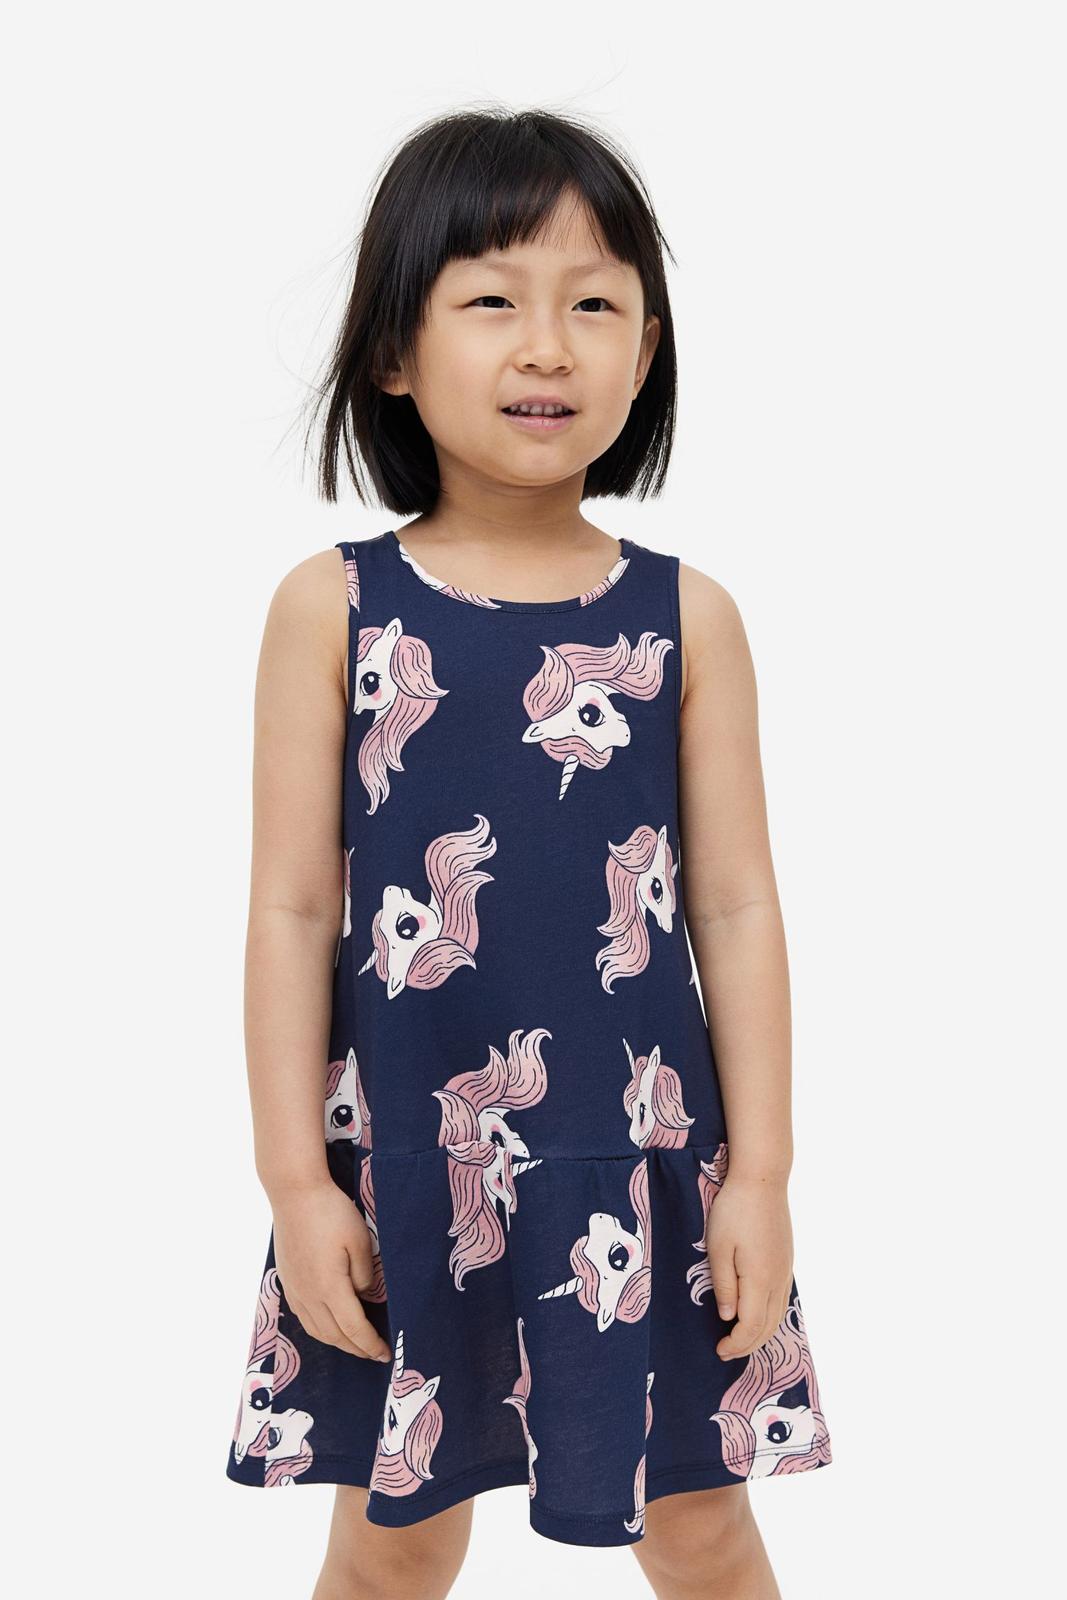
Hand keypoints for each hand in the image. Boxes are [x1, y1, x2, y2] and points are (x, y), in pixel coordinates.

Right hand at [270, 1176, 391, 1361]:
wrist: (294, 1193)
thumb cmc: (331, 1212)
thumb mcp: (360, 1240)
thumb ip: (365, 1275)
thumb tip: (365, 1297)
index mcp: (330, 1288)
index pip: (353, 1329)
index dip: (370, 1345)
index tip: (385, 1354)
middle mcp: (309, 1295)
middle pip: (334, 1336)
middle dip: (356, 1349)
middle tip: (375, 1354)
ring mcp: (295, 1289)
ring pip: (316, 1330)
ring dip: (337, 1342)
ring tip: (355, 1344)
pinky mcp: (288, 1280)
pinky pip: (304, 1317)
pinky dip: (320, 1330)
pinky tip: (329, 1325)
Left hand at [706, 1173, 793, 1361]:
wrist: (763, 1179)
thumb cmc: (734, 1211)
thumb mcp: (718, 1247)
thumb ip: (724, 1285)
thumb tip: (728, 1317)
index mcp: (759, 1279)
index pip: (750, 1326)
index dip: (736, 1344)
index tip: (719, 1350)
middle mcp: (778, 1280)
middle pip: (768, 1326)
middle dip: (748, 1345)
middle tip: (726, 1353)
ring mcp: (786, 1270)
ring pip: (778, 1315)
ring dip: (761, 1334)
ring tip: (741, 1341)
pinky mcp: (787, 1261)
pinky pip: (782, 1300)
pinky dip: (770, 1317)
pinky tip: (759, 1316)